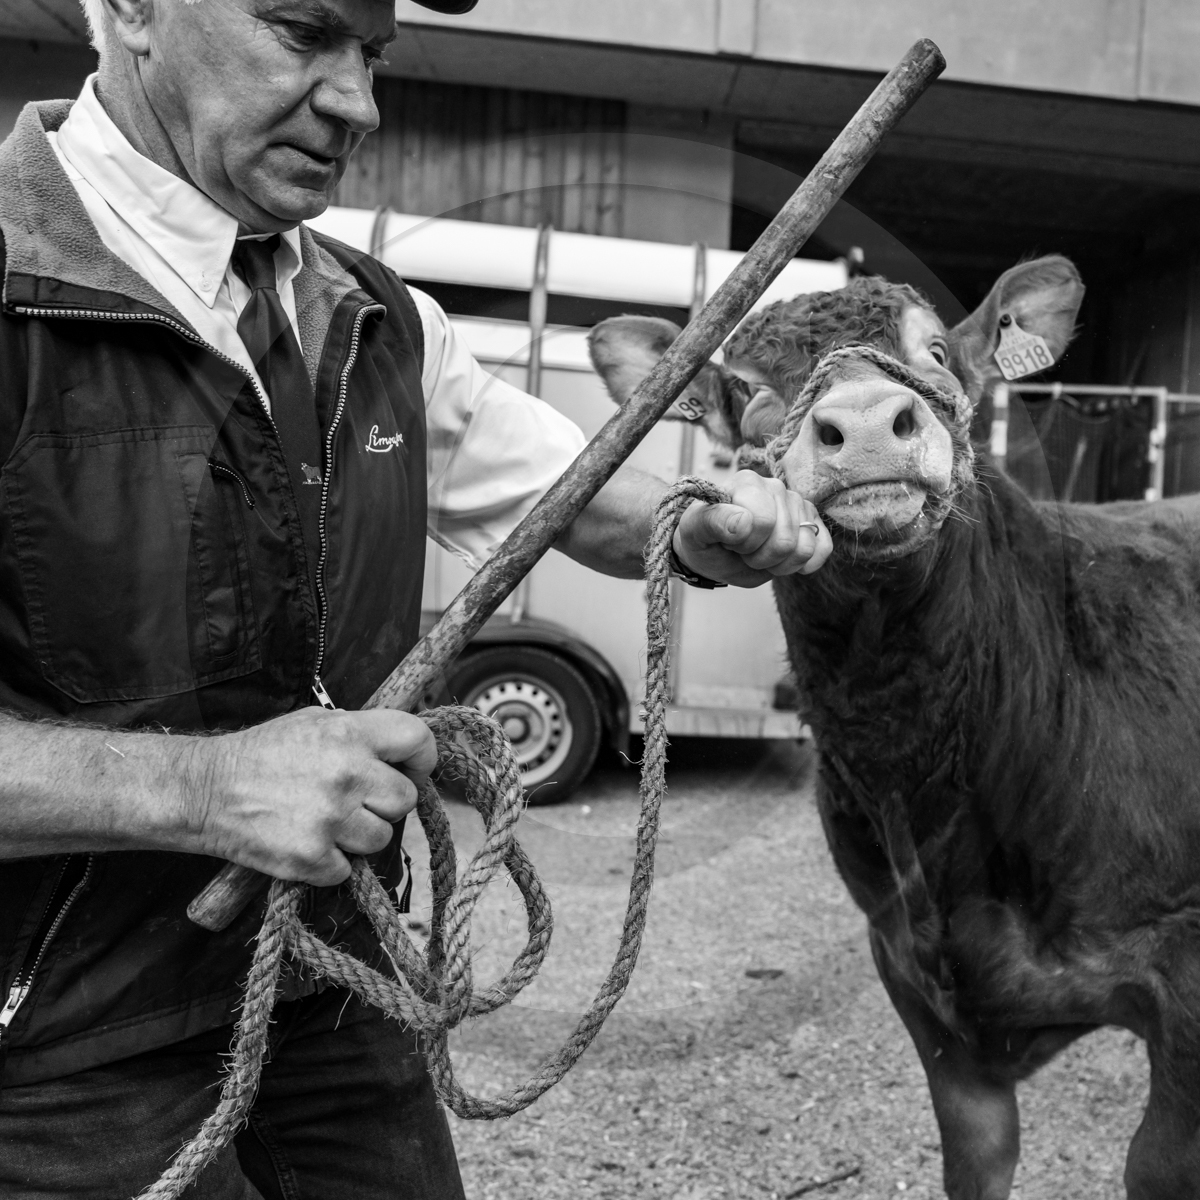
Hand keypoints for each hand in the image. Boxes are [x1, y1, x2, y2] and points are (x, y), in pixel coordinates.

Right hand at [181, 708, 436, 885]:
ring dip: (359, 836)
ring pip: (382, 838)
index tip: (411, 769)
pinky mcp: (312, 857)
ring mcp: (331, 818)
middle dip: (385, 803)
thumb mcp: (314, 722)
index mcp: (350, 732)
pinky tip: (305, 841)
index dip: (422, 758)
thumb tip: (403, 754)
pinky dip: (330, 863)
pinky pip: (348, 869)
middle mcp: (347, 773)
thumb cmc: (262, 754)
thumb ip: (361, 734)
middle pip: (406, 799)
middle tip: (356, 800)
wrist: (204, 790)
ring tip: (326, 821)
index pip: (418, 739)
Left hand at [673, 470, 831, 586]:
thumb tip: (744, 521)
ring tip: (759, 555)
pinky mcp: (810, 523)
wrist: (714, 554)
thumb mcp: (695, 532)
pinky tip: (783, 562)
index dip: (745, 543)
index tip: (729, 542)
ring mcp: (796, 505)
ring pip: (805, 547)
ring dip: (779, 563)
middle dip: (760, 557)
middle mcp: (775, 488)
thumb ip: (713, 521)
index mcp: (747, 483)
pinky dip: (804, 564)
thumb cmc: (703, 539)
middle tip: (742, 551)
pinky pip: (823, 548)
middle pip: (785, 539)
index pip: (763, 521)